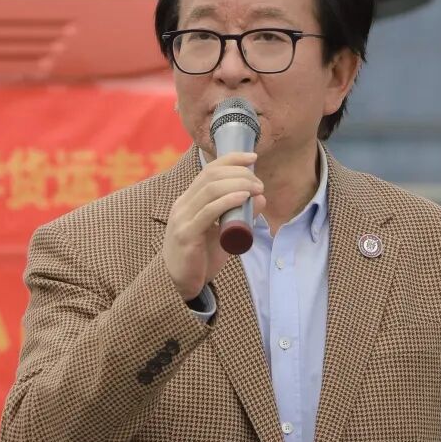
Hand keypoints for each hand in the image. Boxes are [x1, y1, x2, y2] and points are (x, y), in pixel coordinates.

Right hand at [162, 152, 265, 300]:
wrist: (180, 285)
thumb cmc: (202, 258)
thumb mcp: (224, 233)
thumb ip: (240, 215)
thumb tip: (260, 197)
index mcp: (189, 200)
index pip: (208, 170)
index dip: (231, 159)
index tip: (252, 157)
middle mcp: (183, 204)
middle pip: (210, 175)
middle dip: (239, 173)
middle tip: (259, 183)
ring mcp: (183, 219)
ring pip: (210, 189)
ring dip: (238, 184)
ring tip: (256, 188)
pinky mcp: (186, 235)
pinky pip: (208, 212)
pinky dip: (227, 201)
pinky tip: (243, 197)